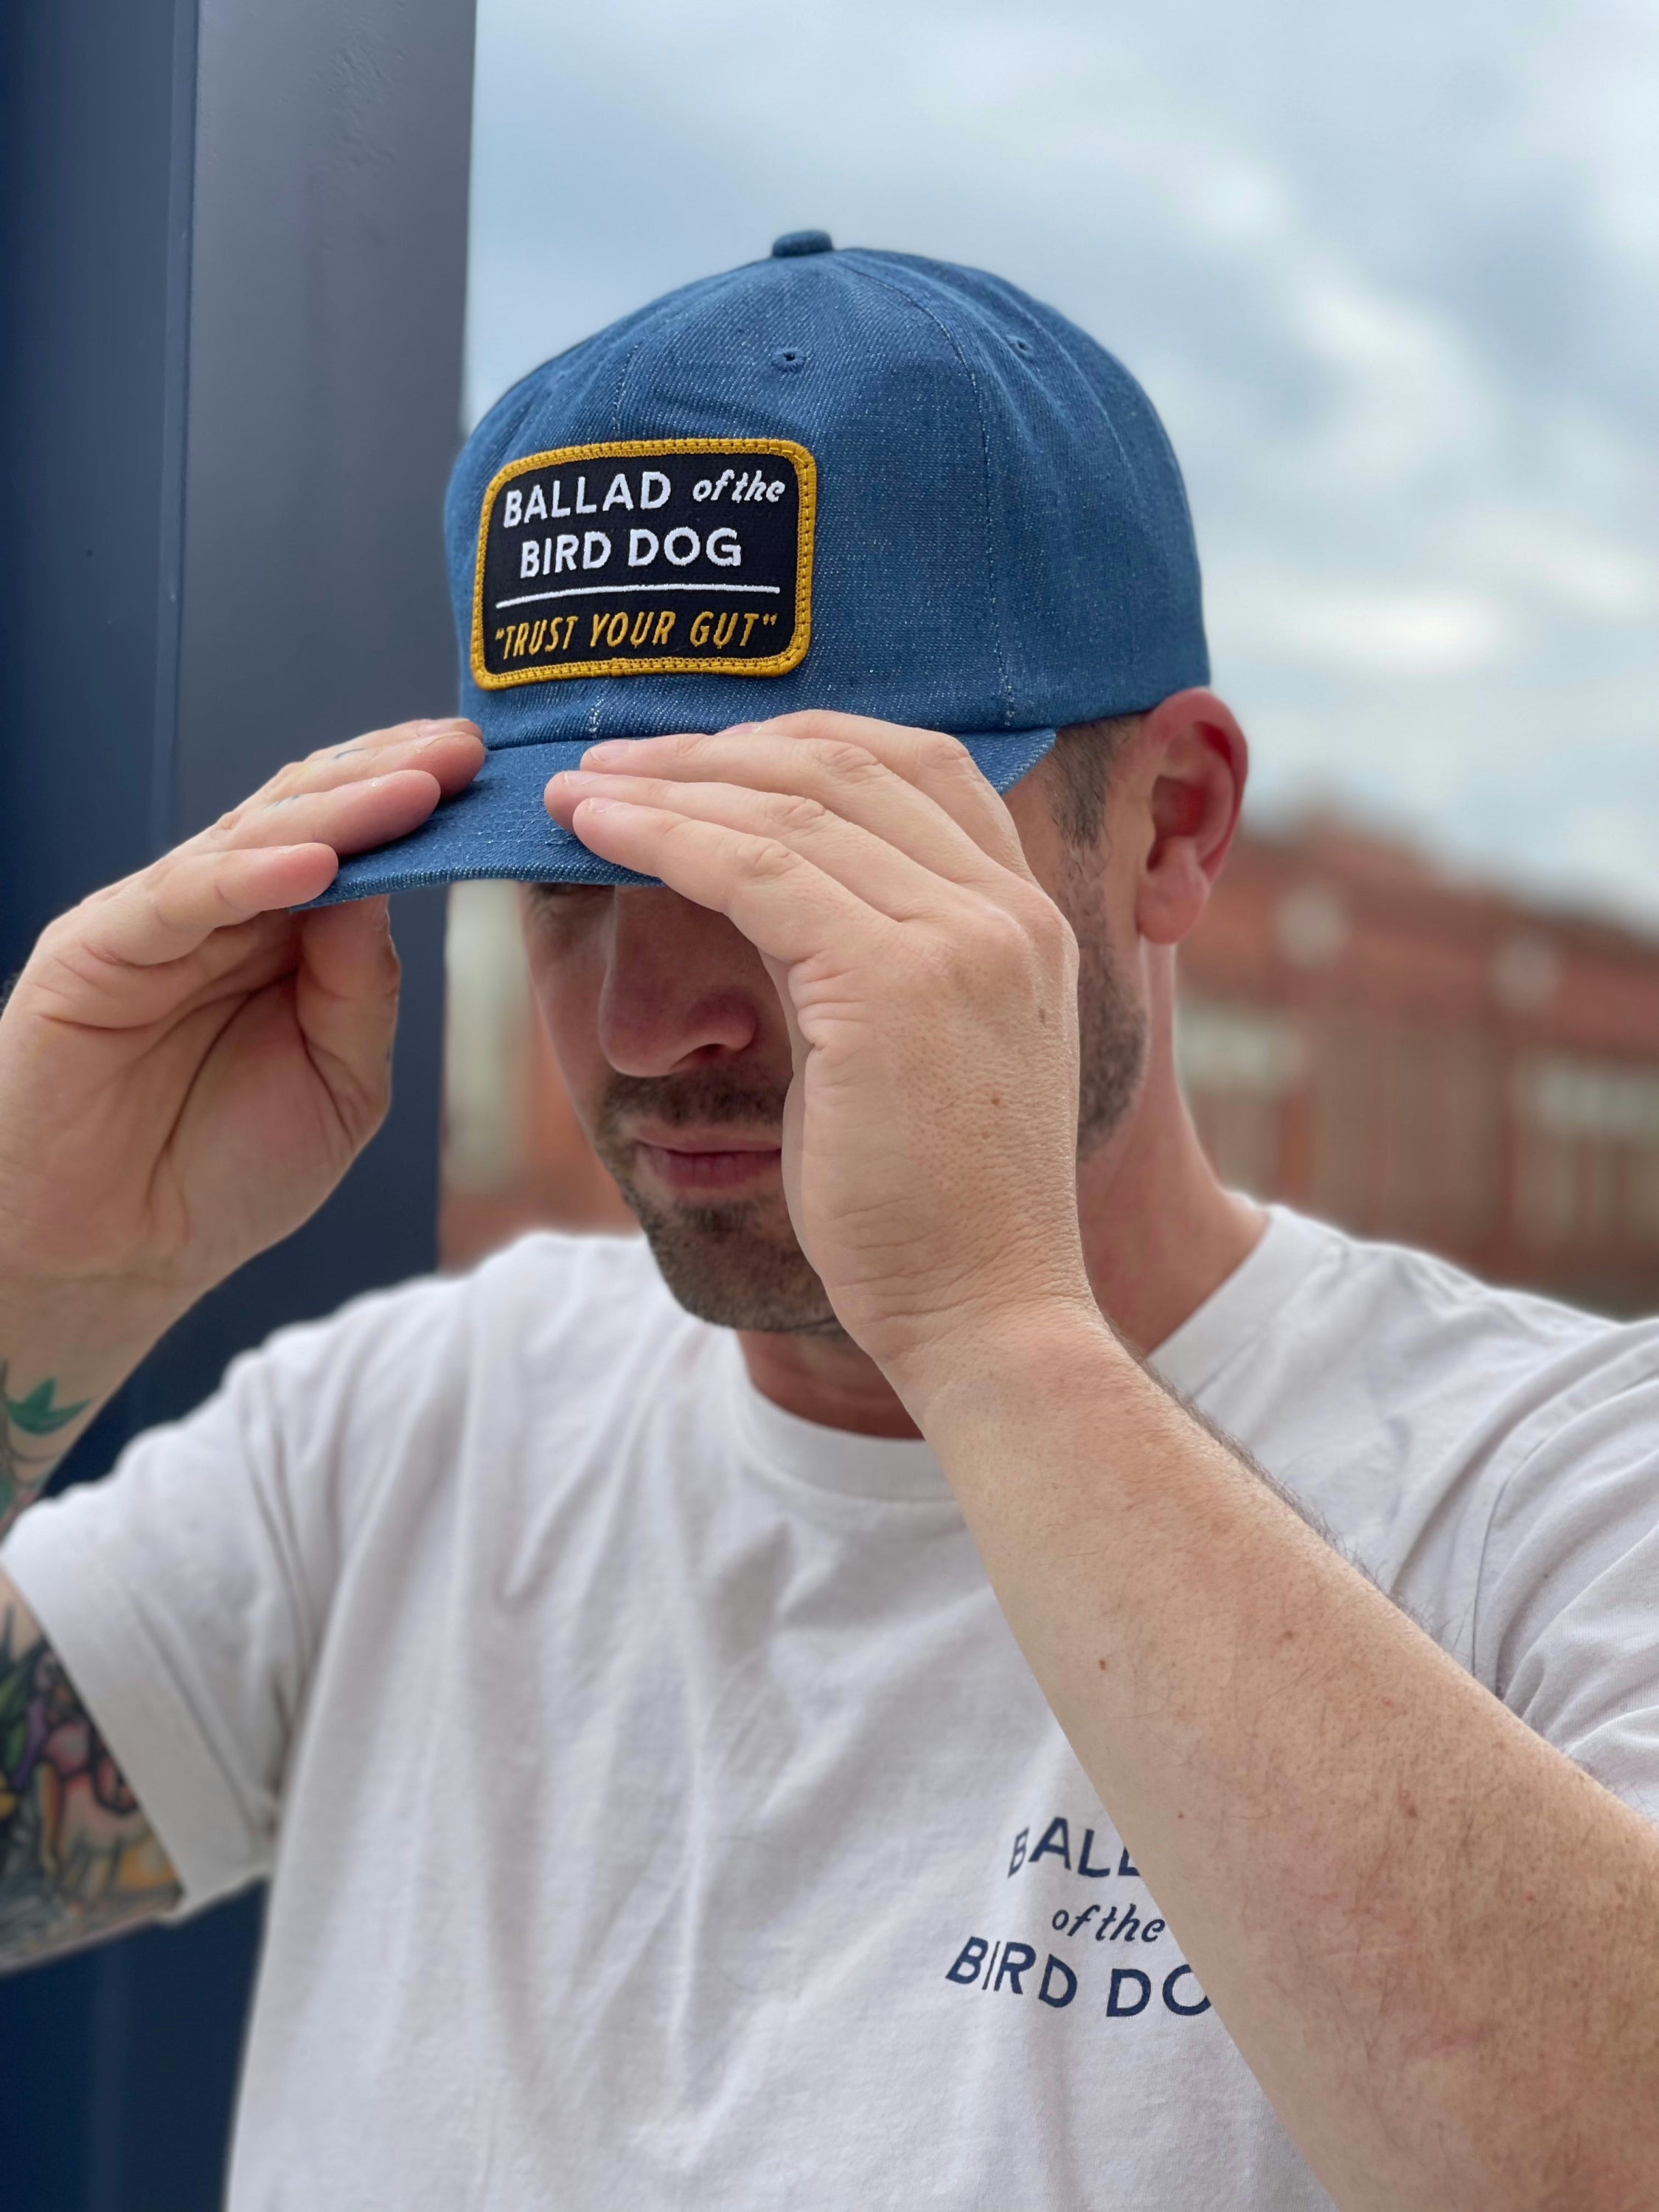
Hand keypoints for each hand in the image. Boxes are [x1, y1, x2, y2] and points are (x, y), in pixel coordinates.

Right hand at [0, 718, 482, 1321]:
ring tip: (416, 790)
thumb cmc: (221, 1177)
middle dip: (391, 779)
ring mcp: (159, 922)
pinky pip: (183, 896)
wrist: (114, 1255)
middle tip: (466, 753)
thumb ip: (363, 989)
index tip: (493, 777)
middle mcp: (223, 912)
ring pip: (253, 838)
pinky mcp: (98, 948)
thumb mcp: (339, 1083)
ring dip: (341, 810)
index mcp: (285, 938)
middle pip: (310, 815)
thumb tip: (389, 887)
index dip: (418, 803)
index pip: (355, 840)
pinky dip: (250, 876)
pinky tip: (319, 865)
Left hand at [547, 712, 1095, 1406]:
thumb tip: (766, 899)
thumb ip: (868, 961)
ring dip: (669, 785)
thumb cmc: (933, 1215)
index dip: (800, 740)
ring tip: (578, 789)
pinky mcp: (894, 984)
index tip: (703, 757)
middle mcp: (1008, 910)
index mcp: (1026, 918)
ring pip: (792, 807)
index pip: (919, 765)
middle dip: (715, 750)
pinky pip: (756, 871)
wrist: (987, 1318)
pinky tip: (594, 831)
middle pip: (848, 765)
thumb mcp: (915, 1054)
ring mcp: (962, 939)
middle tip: (613, 758)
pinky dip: (664, 835)